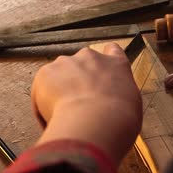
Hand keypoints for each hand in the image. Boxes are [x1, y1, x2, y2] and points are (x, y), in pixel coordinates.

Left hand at [31, 43, 141, 165]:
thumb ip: (120, 96)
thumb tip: (111, 103)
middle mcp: (91, 57)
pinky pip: (42, 89)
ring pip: (59, 76)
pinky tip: (53, 119)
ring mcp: (66, 63)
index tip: (101, 73)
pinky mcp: (45, 73)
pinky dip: (44, 103)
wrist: (97, 122)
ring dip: (60, 91)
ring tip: (65, 115)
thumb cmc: (119, 119)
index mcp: (116, 64)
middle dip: (79, 80)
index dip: (105, 61)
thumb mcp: (131, 105)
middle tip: (81, 104)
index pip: (112, 51)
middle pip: (81, 64)